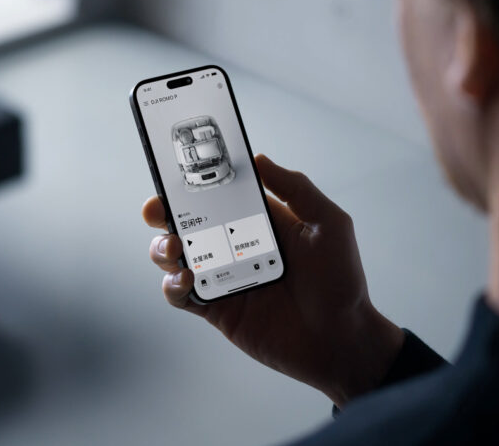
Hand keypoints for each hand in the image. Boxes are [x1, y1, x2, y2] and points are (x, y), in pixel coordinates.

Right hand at [142, 154, 403, 406]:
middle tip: (157, 210)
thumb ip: (296, 188)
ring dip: (162, 248)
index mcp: (259, 221)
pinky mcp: (216, 309)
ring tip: (175, 248)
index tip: (175, 172)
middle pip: (186, 222)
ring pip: (175, 256)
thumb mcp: (329, 224)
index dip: (193, 182)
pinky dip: (172, 285)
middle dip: (163, 211)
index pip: (218, 194)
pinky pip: (180, 295)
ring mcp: (223, 277)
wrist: (340, 341)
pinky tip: (185, 280)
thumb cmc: (341, 281)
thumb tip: (258, 158)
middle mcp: (236, 245)